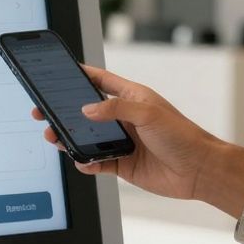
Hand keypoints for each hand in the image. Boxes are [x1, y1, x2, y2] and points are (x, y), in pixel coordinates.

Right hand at [35, 64, 222, 200]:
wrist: (199, 171)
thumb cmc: (183, 136)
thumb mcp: (148, 113)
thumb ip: (115, 109)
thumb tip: (87, 110)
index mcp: (132, 97)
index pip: (101, 81)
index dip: (81, 76)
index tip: (60, 72)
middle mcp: (125, 118)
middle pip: (86, 112)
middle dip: (64, 112)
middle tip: (44, 113)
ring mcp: (123, 141)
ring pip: (87, 137)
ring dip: (70, 138)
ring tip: (55, 138)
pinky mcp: (123, 163)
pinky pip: (97, 161)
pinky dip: (86, 162)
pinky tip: (81, 161)